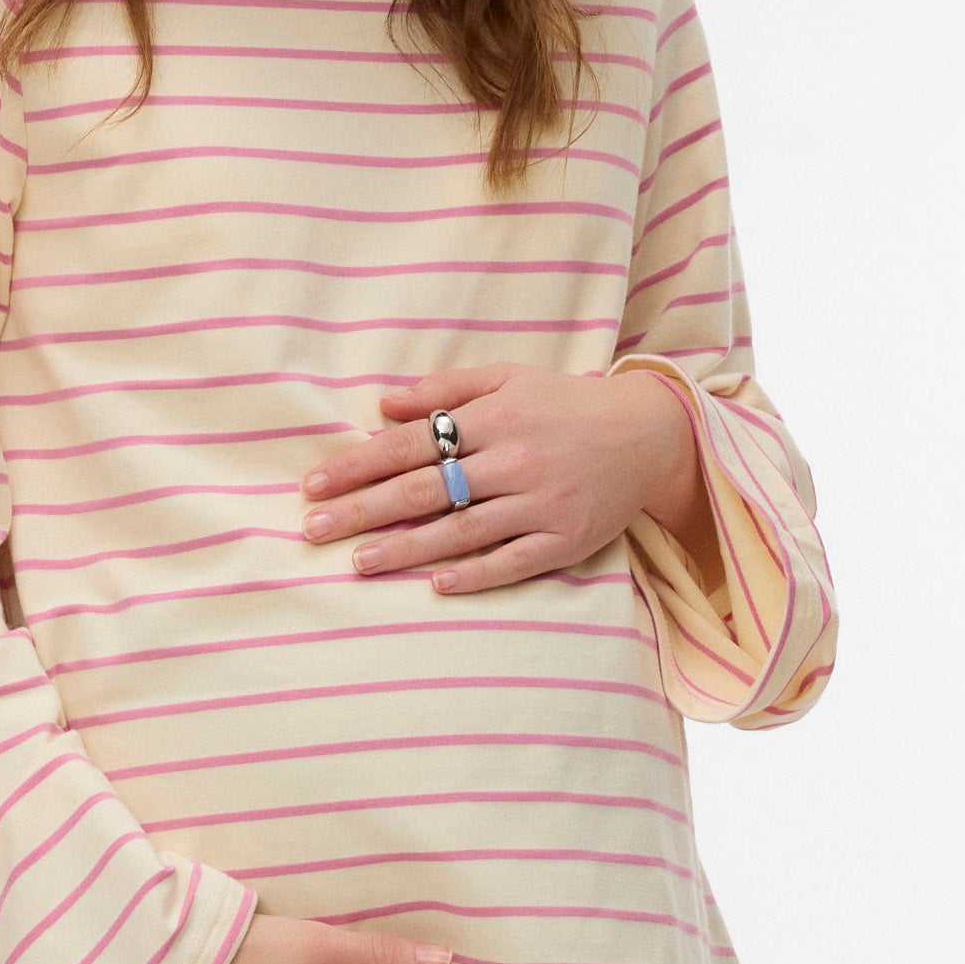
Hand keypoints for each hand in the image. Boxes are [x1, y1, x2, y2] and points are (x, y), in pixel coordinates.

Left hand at [300, 366, 719, 596]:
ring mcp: (541, 505)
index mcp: (496, 417)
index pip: (412, 443)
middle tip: (315, 531)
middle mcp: (515, 461)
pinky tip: (435, 585)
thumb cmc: (566, 404)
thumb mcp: (510, 377)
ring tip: (359, 562)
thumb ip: (447, 387)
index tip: (315, 484)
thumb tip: (382, 401)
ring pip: (462, 531)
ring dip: (406, 550)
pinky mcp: (566, 540)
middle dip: (364, 511)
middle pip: (425, 489)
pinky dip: (474, 575)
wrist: (649, 435)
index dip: (359, 464)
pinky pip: (512, 562)